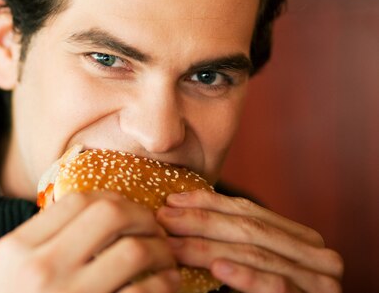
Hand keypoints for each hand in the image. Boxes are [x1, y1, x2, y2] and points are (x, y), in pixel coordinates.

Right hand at [0, 191, 180, 292]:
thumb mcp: (10, 272)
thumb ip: (42, 242)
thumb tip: (94, 213)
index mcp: (17, 248)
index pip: (75, 201)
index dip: (110, 200)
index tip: (126, 211)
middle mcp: (42, 267)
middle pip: (109, 214)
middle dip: (141, 216)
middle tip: (153, 229)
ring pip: (134, 251)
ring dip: (160, 250)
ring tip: (165, 257)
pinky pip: (142, 292)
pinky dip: (163, 284)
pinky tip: (166, 284)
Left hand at [156, 190, 343, 292]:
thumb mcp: (248, 266)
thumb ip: (229, 243)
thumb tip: (177, 214)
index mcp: (302, 239)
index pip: (247, 211)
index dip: (207, 203)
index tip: (170, 200)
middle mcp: (317, 256)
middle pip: (249, 230)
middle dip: (201, 222)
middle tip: (163, 219)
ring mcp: (321, 281)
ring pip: (255, 255)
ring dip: (207, 249)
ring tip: (173, 244)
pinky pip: (276, 285)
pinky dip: (245, 275)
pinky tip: (217, 268)